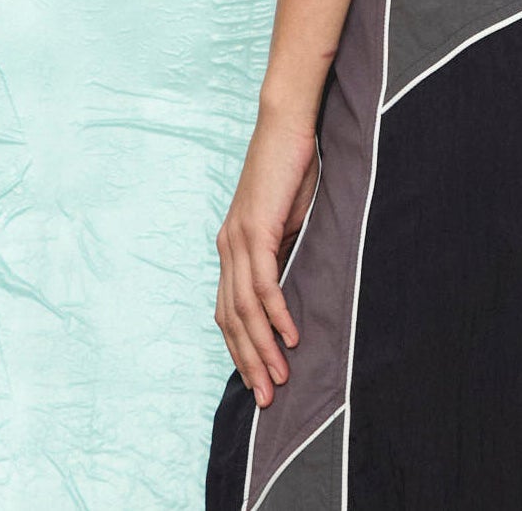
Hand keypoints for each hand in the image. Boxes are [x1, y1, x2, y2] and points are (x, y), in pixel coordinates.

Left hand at [215, 110, 320, 406]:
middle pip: (232, 319)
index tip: (259, 379)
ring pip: (245, 308)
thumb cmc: (293, 166)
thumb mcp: (289, 218)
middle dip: (249, 362)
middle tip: (268, 398)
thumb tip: (292, 287)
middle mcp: (228, 247)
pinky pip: (264, 283)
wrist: (287, 123)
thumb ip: (284, 251)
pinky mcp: (256, 228)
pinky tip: (291, 336)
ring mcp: (238, 238)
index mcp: (232, 246)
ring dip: (262, 347)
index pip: (230, 311)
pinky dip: (276, 313)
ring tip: (281, 378)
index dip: (241, 348)